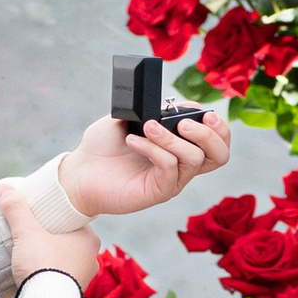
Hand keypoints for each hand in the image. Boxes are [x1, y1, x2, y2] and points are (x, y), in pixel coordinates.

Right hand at [0, 180, 99, 290]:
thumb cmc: (42, 264)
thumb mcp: (26, 232)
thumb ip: (16, 209)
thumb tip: (4, 189)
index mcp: (89, 239)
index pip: (71, 220)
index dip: (53, 217)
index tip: (37, 216)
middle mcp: (92, 258)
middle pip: (67, 240)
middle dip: (49, 238)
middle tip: (30, 234)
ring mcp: (84, 277)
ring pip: (65, 259)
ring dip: (50, 257)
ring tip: (30, 254)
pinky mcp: (73, 292)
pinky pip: (61, 276)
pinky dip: (50, 272)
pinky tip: (36, 272)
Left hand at [57, 112, 232, 218]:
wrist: (78, 171)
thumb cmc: (103, 145)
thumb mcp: (130, 117)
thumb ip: (156, 110)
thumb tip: (183, 106)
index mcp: (180, 146)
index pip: (218, 141)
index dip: (220, 128)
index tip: (205, 112)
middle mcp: (181, 165)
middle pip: (219, 156)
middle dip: (211, 135)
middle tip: (184, 123)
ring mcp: (171, 180)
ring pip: (194, 159)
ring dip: (173, 138)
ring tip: (148, 126)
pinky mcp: (157, 191)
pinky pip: (169, 167)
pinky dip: (154, 148)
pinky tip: (132, 140)